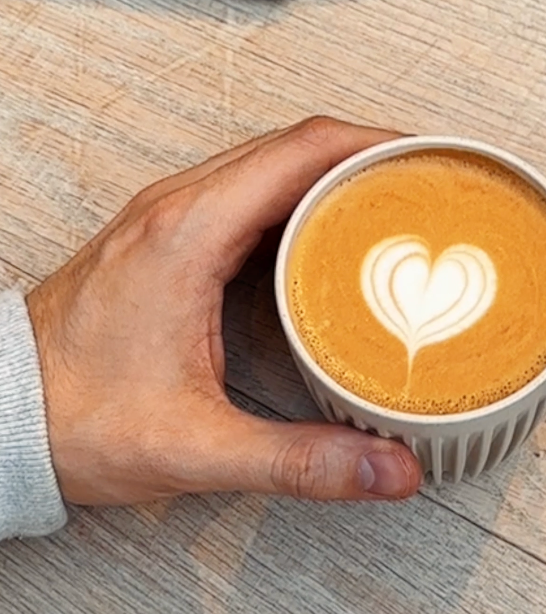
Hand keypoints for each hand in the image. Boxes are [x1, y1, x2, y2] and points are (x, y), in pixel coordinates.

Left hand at [27, 118, 422, 506]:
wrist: (1, 416)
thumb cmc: (73, 418)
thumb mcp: (197, 447)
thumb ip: (299, 461)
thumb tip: (386, 469)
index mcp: (188, 234)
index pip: (302, 150)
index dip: (379, 143)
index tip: (433, 158)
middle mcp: (177, 210)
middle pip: (295, 146)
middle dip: (373, 155)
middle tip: (435, 184)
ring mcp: (169, 221)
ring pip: (270, 166)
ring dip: (335, 174)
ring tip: (397, 205)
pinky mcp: (167, 243)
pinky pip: (248, 194)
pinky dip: (301, 201)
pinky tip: (330, 240)